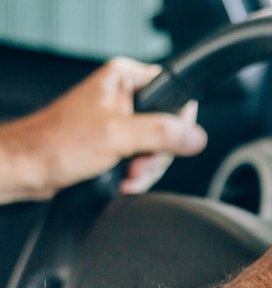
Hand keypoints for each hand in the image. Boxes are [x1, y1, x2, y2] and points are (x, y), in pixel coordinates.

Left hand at [3, 57, 206, 197]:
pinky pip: (143, 158)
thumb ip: (160, 133)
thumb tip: (196, 137)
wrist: (29, 169)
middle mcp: (124, 95)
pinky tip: (123, 180)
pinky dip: (137, 174)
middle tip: (138, 165)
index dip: (177, 125)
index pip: (176, 95)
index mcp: (125, 78)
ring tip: (127, 177)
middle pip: (170, 127)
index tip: (165, 145)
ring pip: (159, 147)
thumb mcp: (117, 135)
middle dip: (156, 156)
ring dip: (146, 170)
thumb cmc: (56, 144)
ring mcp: (121, 120)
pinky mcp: (116, 141)